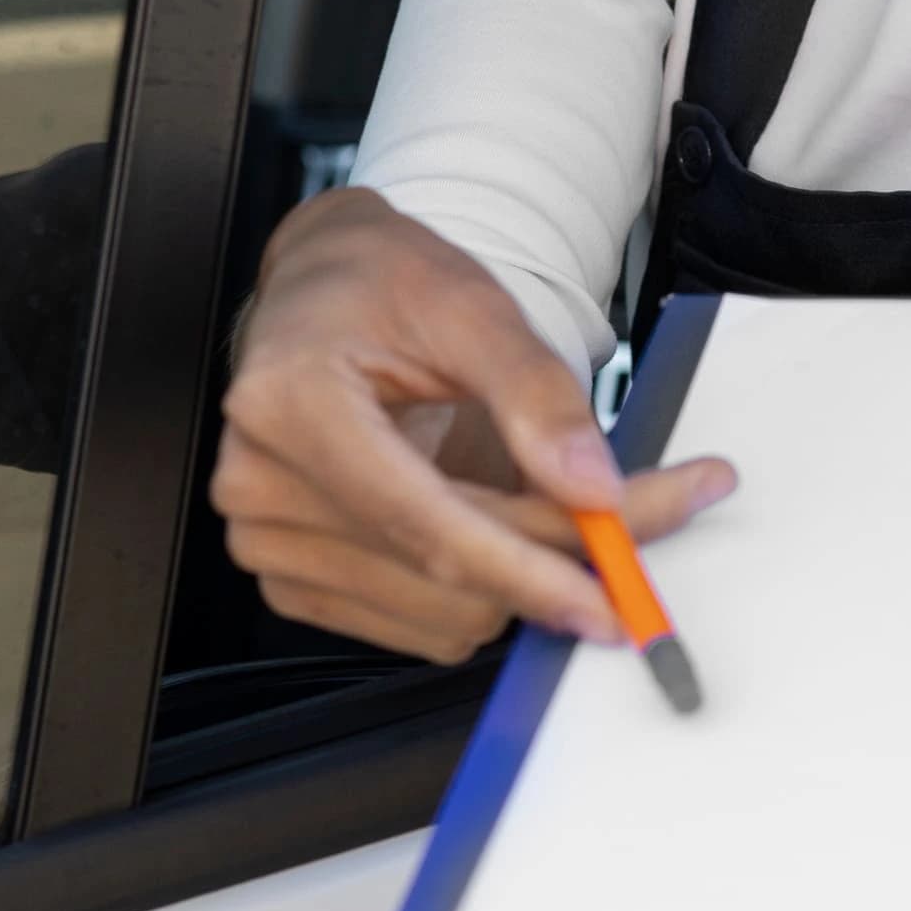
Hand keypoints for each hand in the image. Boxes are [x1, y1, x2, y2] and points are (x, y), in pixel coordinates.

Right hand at [214, 188, 730, 661]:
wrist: (324, 288)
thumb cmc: (382, 284)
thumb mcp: (471, 305)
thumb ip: (536, 395)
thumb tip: (592, 489)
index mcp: (293, 405)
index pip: (425, 525)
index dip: (529, 571)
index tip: (615, 597)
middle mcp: (262, 487)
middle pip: (448, 575)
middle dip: (559, 554)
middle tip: (647, 507)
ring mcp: (270, 542)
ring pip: (445, 614)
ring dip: (526, 574)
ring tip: (556, 497)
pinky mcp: (294, 579)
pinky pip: (420, 626)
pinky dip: (484, 588)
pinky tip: (498, 526)